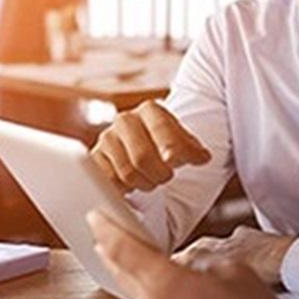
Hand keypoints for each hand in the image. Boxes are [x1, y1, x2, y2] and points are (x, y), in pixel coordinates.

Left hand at [88, 210, 282, 298]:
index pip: (123, 249)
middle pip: (122, 274)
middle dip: (112, 254)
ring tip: (145, 265)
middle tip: (108, 239)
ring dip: (136, 278)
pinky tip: (170, 296)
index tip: (96, 218)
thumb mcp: (236, 273)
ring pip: (137, 296)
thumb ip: (209, 263)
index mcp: (164, 282)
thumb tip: (199, 268)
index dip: (107, 229)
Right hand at [90, 100, 210, 191]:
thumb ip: (193, 149)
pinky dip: (126, 188)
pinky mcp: (95, 158)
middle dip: (159, 174)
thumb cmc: (166, 145)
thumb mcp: (184, 143)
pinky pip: (110, 181)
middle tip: (166, 177)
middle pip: (142, 157)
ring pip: (127, 173)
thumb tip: (203, 157)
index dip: (173, 149)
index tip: (177, 162)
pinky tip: (134, 184)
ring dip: (145, 183)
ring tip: (152, 180)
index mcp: (150, 110)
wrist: (144, 146)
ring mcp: (108, 138)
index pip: (162, 130)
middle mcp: (126, 120)